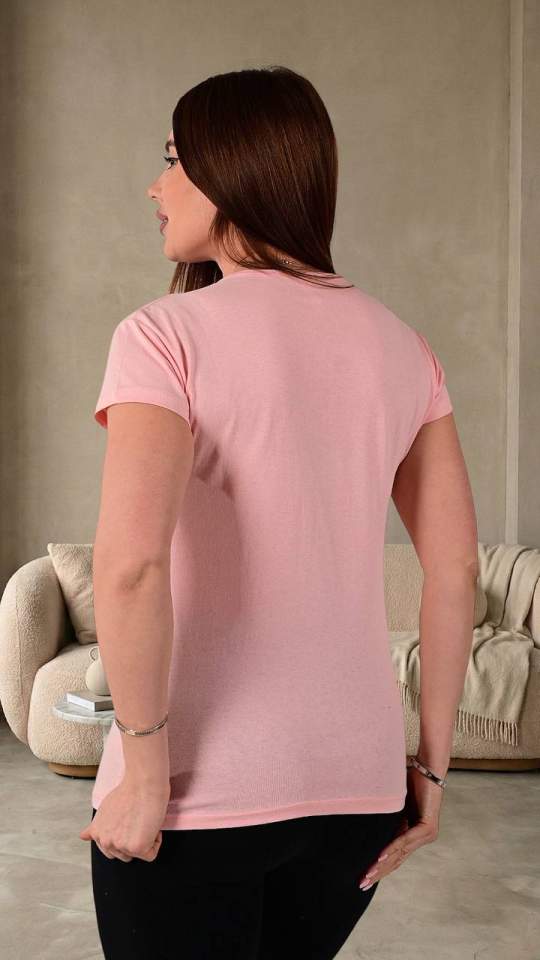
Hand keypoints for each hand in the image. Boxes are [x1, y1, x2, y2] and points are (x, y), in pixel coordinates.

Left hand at [79, 775, 170, 861]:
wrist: (143, 784)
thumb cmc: (129, 791)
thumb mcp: (104, 809)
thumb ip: (96, 826)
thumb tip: (83, 836)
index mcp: (97, 833)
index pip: (108, 849)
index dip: (123, 836)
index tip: (128, 823)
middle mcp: (105, 841)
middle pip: (123, 855)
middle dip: (132, 841)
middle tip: (137, 821)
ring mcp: (120, 846)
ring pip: (137, 855)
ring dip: (143, 841)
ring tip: (143, 821)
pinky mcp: (137, 848)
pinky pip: (151, 853)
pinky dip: (155, 840)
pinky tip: (151, 824)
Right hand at [357, 765, 442, 889]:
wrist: (428, 768)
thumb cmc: (412, 780)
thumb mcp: (396, 804)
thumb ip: (389, 818)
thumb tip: (370, 826)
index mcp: (415, 833)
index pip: (396, 856)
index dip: (380, 868)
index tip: (365, 878)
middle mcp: (422, 837)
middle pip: (397, 860)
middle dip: (378, 873)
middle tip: (362, 884)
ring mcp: (426, 834)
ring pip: (400, 854)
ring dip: (382, 865)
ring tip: (368, 875)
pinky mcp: (428, 828)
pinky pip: (405, 841)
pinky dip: (391, 849)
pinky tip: (379, 858)